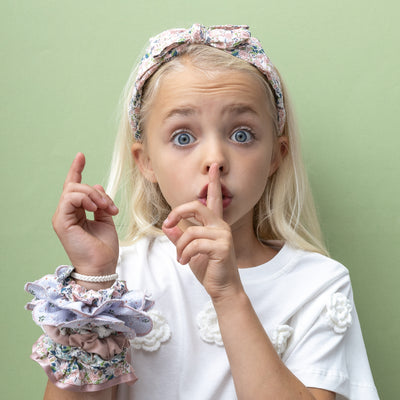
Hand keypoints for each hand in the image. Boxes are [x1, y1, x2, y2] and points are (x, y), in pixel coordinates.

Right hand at [52, 153, 118, 275]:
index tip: (81, 155)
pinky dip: (85, 198)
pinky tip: (95, 208)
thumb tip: (97, 186)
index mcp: (76, 213)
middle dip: (96, 191)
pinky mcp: (61, 221)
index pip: (74, 187)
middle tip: (110, 206)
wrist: (102, 266)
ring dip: (93, 195)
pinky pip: (70, 198)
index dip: (77, 170)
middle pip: (76, 186)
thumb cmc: (104, 247)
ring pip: (73, 190)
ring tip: (105, 208)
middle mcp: (67, 213)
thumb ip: (101, 203)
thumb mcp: (106, 220)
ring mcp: (62, 217)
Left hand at [162, 164, 242, 300]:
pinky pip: (194, 244)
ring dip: (180, 246)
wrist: (222, 288)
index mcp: (215, 224)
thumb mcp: (189, 251)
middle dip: (177, 213)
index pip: (214, 199)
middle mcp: (221, 226)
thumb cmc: (209, 269)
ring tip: (180, 257)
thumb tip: (168, 227)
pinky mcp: (222, 247)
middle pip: (196, 206)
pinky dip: (184, 254)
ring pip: (190, 231)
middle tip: (167, 224)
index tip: (214, 167)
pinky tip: (185, 262)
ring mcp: (223, 235)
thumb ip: (179, 237)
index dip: (214, 182)